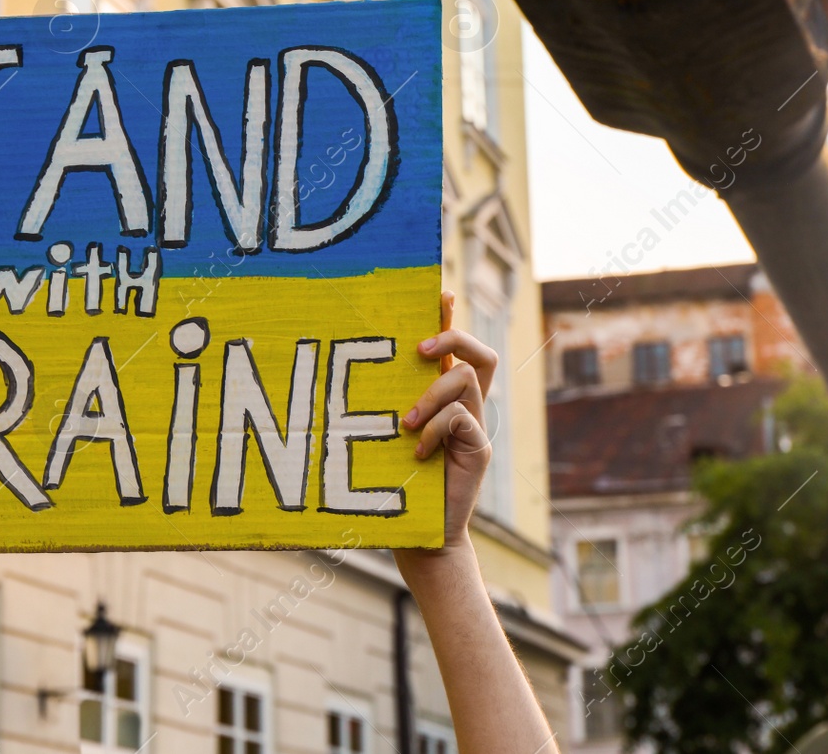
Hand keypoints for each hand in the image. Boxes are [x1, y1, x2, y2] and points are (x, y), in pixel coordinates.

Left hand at [397, 292, 496, 562]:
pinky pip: (463, 419)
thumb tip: (346, 372)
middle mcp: (466, 407)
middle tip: (420, 350)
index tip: (440, 293)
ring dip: (433, 395)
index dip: (451, 319)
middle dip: (453, 339)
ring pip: (467, 382)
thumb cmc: (395, 484)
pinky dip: (436, 431)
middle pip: (481, 354)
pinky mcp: (479, 451)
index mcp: (444, 398)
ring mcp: (476, 428)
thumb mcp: (385, 434)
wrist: (420, 535)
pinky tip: (417, 453)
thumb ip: (386, 403)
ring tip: (406, 424)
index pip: (456, 349)